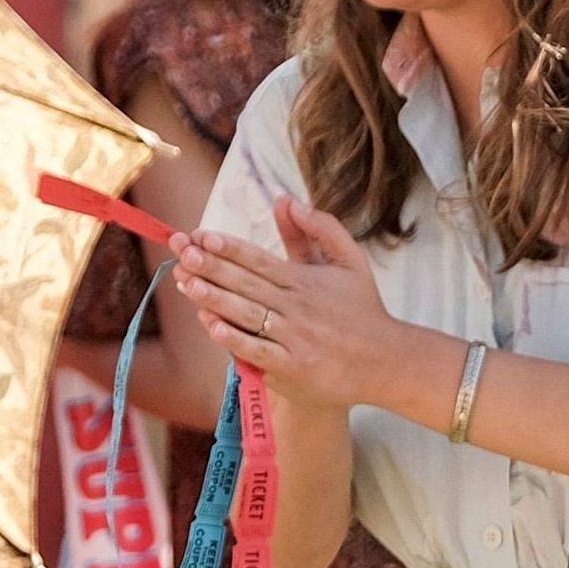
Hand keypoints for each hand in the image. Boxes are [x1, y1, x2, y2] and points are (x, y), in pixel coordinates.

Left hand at [171, 196, 400, 408]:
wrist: (387, 363)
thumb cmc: (363, 310)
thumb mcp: (349, 261)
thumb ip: (319, 228)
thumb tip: (286, 200)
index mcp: (304, 280)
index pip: (259, 259)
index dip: (228, 247)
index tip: (200, 235)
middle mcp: (296, 306)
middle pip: (246, 283)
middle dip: (210, 266)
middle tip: (180, 251)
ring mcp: (294, 338)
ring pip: (248, 314)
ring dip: (215, 298)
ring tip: (186, 282)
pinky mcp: (293, 367)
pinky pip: (259, 351)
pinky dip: (235, 339)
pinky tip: (212, 325)